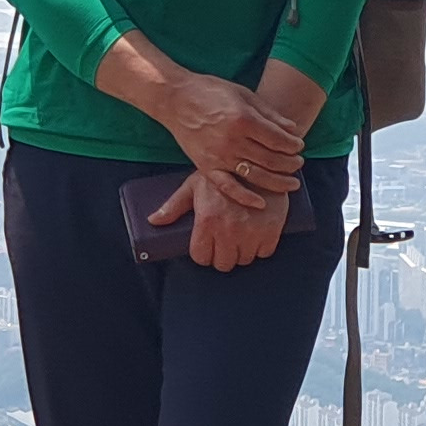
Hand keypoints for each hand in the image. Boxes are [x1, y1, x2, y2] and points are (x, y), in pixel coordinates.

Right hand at [95, 33, 303, 197]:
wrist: (175, 99)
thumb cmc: (211, 91)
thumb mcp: (243, 94)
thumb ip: (269, 113)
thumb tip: (293, 130)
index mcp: (244, 119)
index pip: (278, 140)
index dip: (293, 145)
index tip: (299, 146)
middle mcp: (233, 141)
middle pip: (271, 159)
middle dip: (290, 164)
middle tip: (298, 163)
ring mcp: (219, 156)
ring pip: (255, 175)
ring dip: (278, 182)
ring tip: (292, 183)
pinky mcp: (206, 167)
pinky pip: (228, 187)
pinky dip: (245, 198)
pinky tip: (261, 203)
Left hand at [169, 168, 288, 270]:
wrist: (261, 161)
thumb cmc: (225, 172)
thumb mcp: (195, 185)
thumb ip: (174, 206)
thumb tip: (153, 221)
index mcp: (207, 220)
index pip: (201, 257)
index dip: (203, 252)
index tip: (208, 245)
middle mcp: (229, 230)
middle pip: (224, 264)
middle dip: (223, 254)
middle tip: (225, 240)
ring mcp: (252, 232)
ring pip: (244, 260)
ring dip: (242, 251)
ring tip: (241, 234)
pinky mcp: (272, 230)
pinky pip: (264, 253)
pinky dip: (261, 246)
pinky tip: (256, 232)